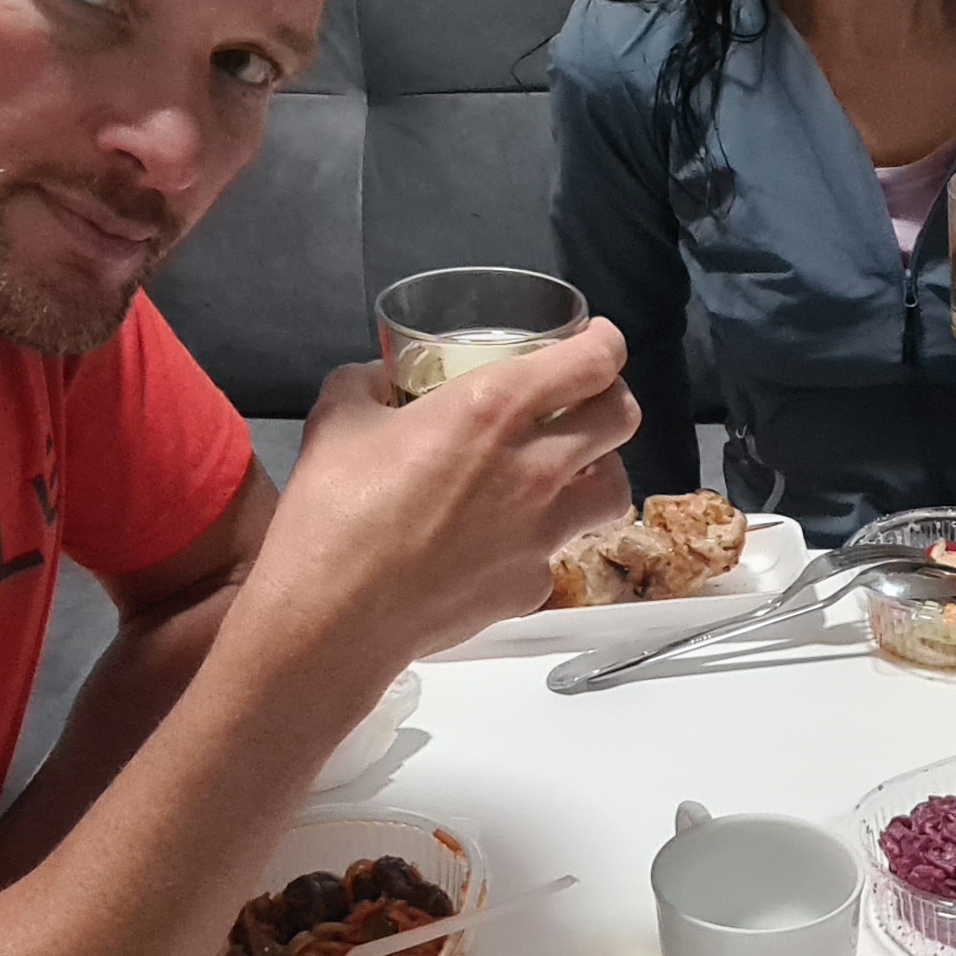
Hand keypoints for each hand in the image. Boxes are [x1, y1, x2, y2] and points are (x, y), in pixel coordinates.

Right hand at [232, 321, 637, 699]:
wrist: (334, 616)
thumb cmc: (333, 513)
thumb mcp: (338, 420)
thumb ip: (367, 385)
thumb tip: (377, 379)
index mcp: (494, 409)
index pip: (593, 362)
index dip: (605, 342)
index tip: (596, 339)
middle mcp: (536, 467)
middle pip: (622, 418)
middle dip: (611, 398)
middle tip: (586, 398)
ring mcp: (541, 532)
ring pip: (614, 490)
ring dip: (600, 469)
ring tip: (572, 468)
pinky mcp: (531, 584)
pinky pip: (556, 552)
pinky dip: (541, 539)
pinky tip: (505, 540)